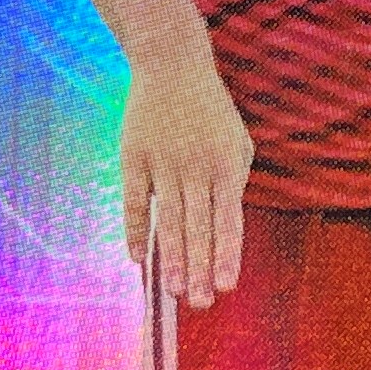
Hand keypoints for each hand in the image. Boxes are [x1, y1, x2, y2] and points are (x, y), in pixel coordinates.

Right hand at [122, 41, 253, 306]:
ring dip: (170, 258)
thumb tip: (225, 229)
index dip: (226, 255)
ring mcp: (162, 163)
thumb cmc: (212, 112)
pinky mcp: (134, 157)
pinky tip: (138, 258)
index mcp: (225, 166)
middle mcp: (195, 168)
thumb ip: (233, 184)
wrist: (173, 66)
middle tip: (199, 303)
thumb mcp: (237, 143)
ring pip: (166, 220)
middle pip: (197, 227)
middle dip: (198, 269)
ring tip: (172, 290)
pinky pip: (134, 201)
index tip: (225, 287)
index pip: (228, 220)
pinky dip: (134, 230)